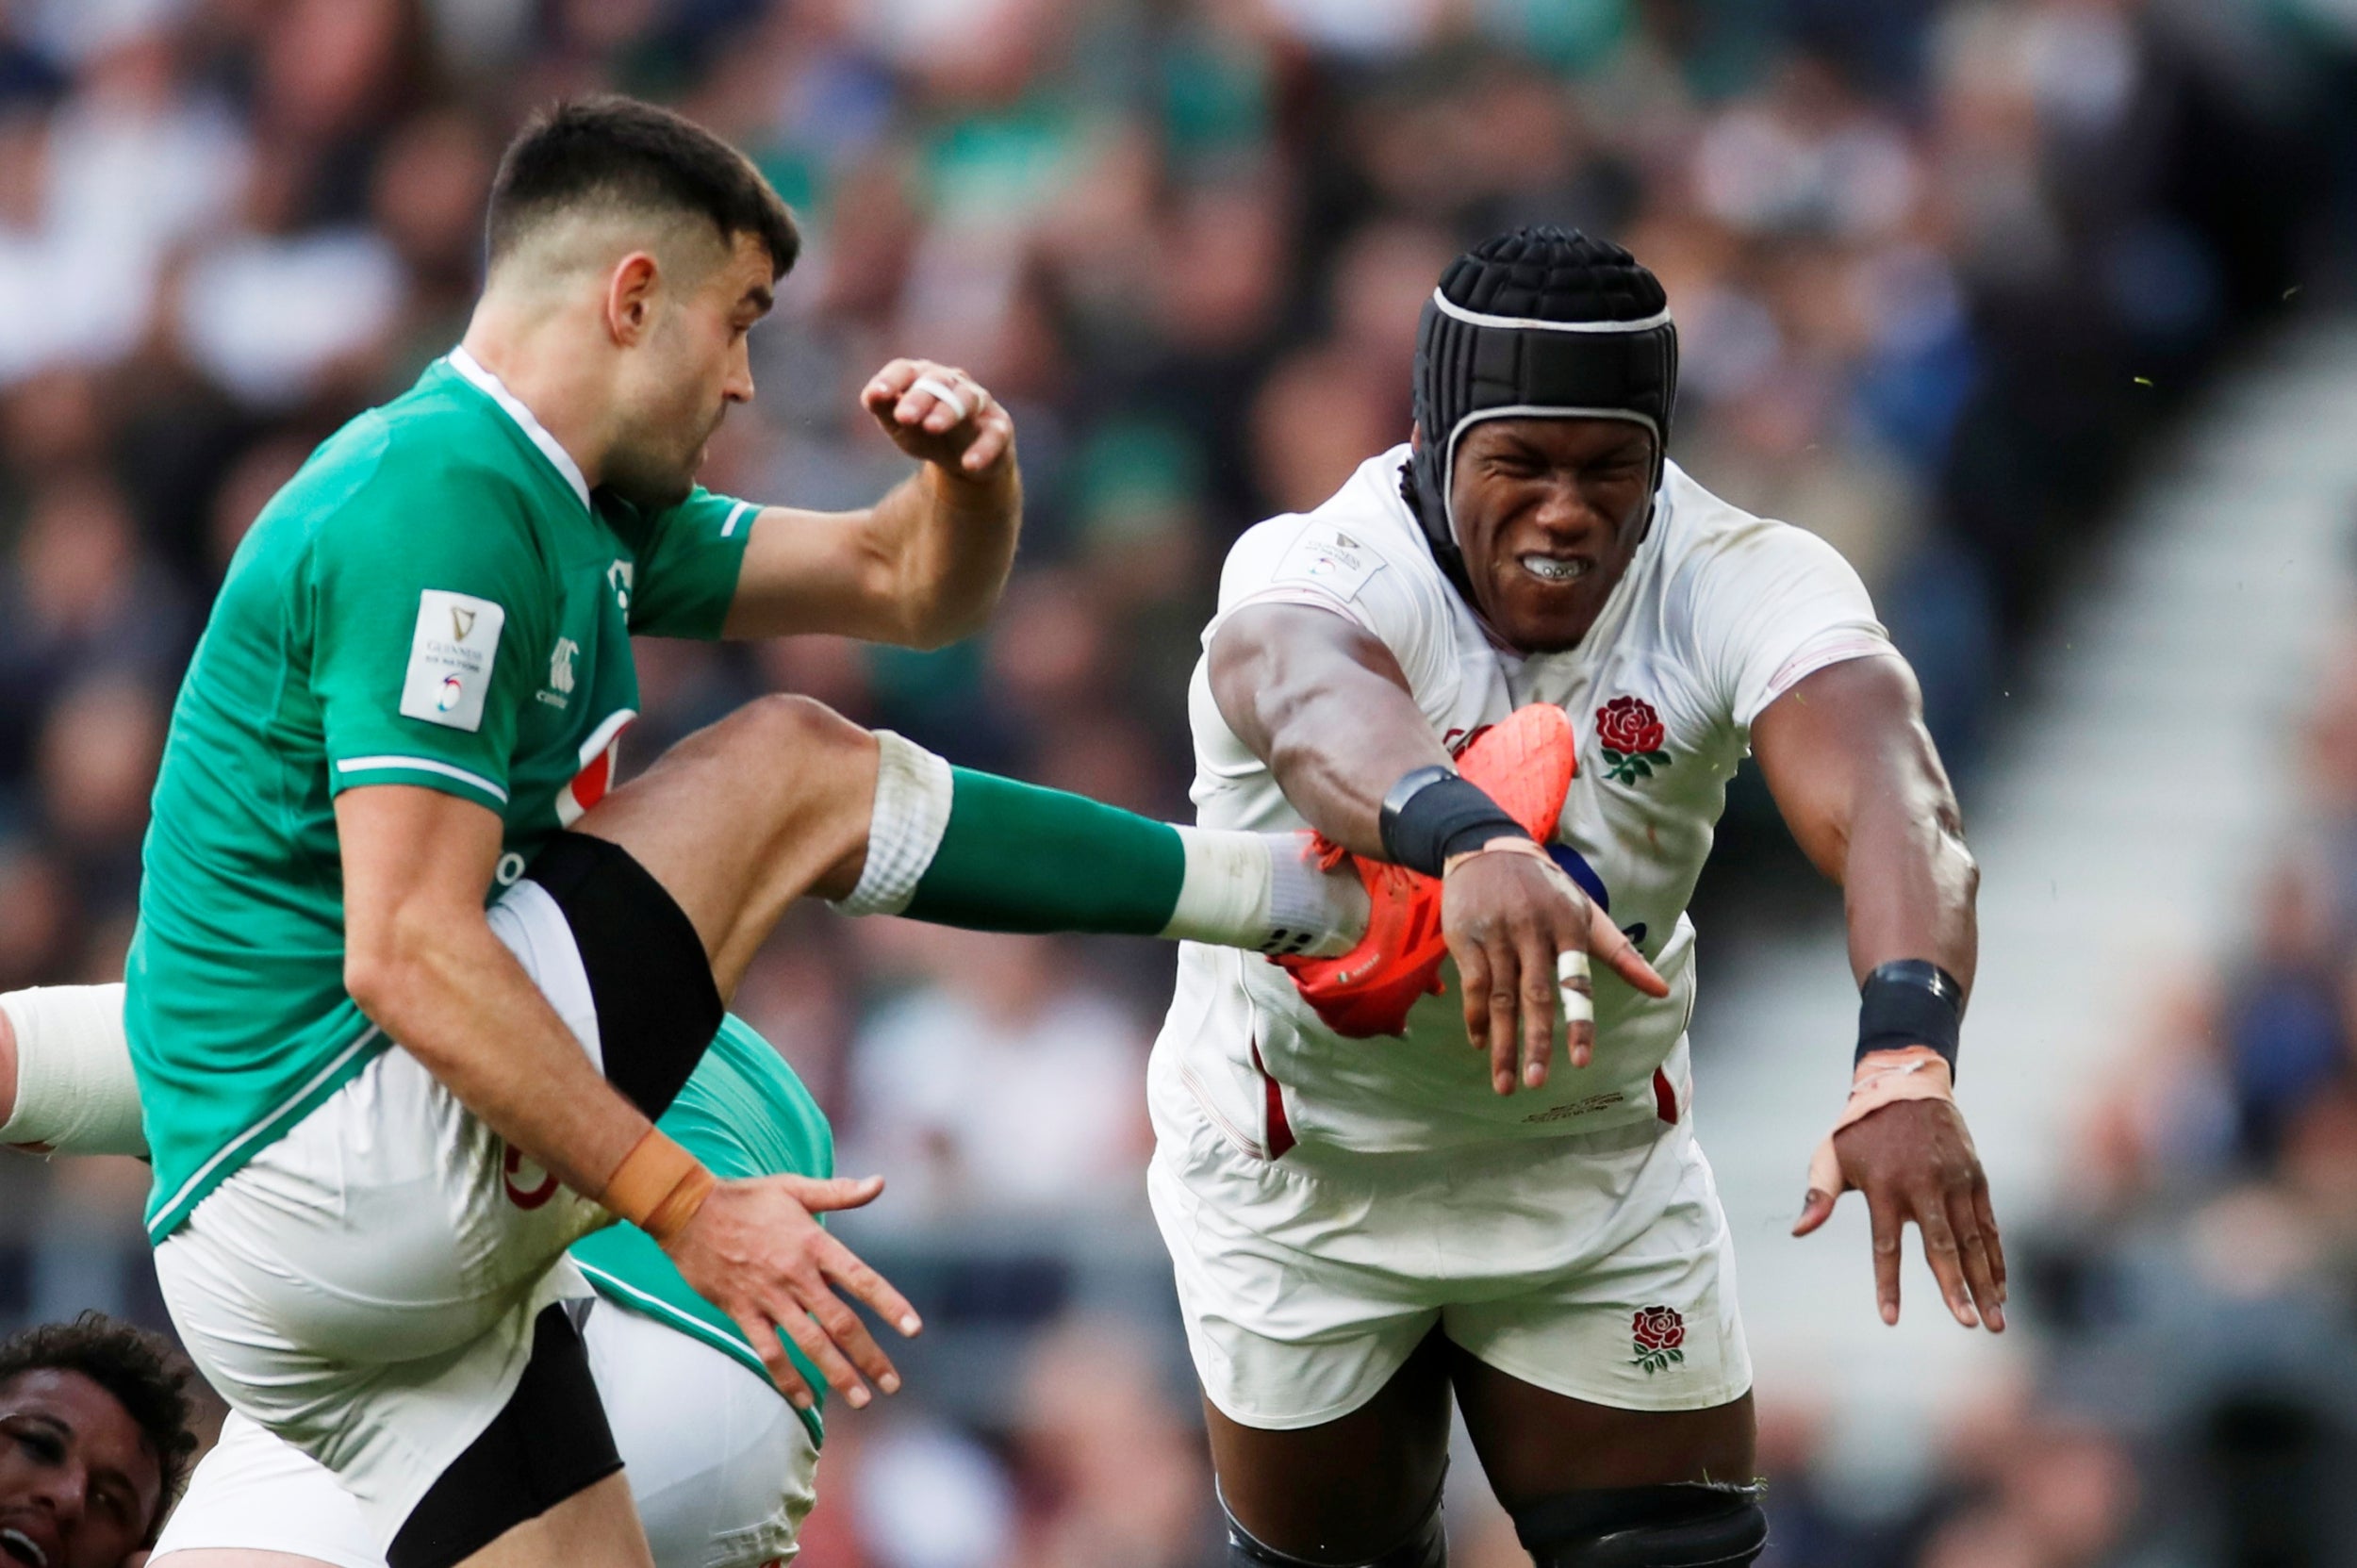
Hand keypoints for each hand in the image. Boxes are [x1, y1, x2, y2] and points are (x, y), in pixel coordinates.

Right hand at [661, 1173, 922, 1409]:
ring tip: (861, 1399)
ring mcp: (768, 1297)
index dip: (890, 1305)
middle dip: (870, 1356)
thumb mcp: (794, 1187)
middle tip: (893, 1384)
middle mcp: (795, 1275)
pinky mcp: (742, 1312)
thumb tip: (881, 1182)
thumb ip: (839, 1191)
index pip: (861, 1279)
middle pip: (841, 1323)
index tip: (914, 1330)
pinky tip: (805, 1399)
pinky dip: (787, 1377)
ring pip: (809, 1343)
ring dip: (837, 1375)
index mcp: (814, 1244)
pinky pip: (769, 1352)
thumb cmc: (746, 1197)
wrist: (687, 1211)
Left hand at [861, 358, 1014, 480]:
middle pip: (937, 382)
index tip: (876, 396)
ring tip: (931, 428)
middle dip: (920, 398)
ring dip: (949, 413)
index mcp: (923, 376)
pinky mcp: (1000, 428)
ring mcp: (979, 403)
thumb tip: (871, 396)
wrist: (964, 460)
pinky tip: (968, 464)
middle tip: (903, 417)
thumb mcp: (897, 425)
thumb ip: (882, 408)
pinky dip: (983, 449)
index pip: (906, 370)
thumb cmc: (924, 433)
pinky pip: (995, 435)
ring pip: (967, 400)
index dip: (891, 381)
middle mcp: (953, 383)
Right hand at [1444, 838, 1666, 1094]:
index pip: (1576, 981)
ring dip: (1502, 1044)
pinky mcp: (1466, 938)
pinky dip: (1476, 1018)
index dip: (1578, 1022)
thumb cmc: (1546, 888)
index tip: (1579, 1061)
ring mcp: (1497, 935)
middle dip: (1535, 1043)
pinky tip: (1482, 1044)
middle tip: (1537, 1083)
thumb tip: (1661, 990)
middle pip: (1535, 995)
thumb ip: (1621, 954)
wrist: (1488, 849)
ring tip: (1506, 1082)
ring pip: (1500, 998)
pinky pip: (1473, 986)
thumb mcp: (1586, 912)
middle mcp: (1532, 930)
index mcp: (1568, 926)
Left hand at [1792, 1096, 2004, 1331]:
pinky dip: (1995, 1257)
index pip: (1885, 1245)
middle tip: (1967, 1324)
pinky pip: (1989, 1225)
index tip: (1890, 1319)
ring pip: (1973, 1241)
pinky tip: (2000, 1288)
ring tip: (1995, 1321)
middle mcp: (1923, 1185)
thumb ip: (1817, 1194)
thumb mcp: (1830, 1154)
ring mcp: (1954, 1181)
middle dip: (1955, 1288)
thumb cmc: (1860, 1128)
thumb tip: (1798, 1231)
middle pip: (1941, 1246)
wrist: (1905, 1081)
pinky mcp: (1975, 1177)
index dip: (1888, 1283)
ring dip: (1985, 1282)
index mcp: (1883, 1185)